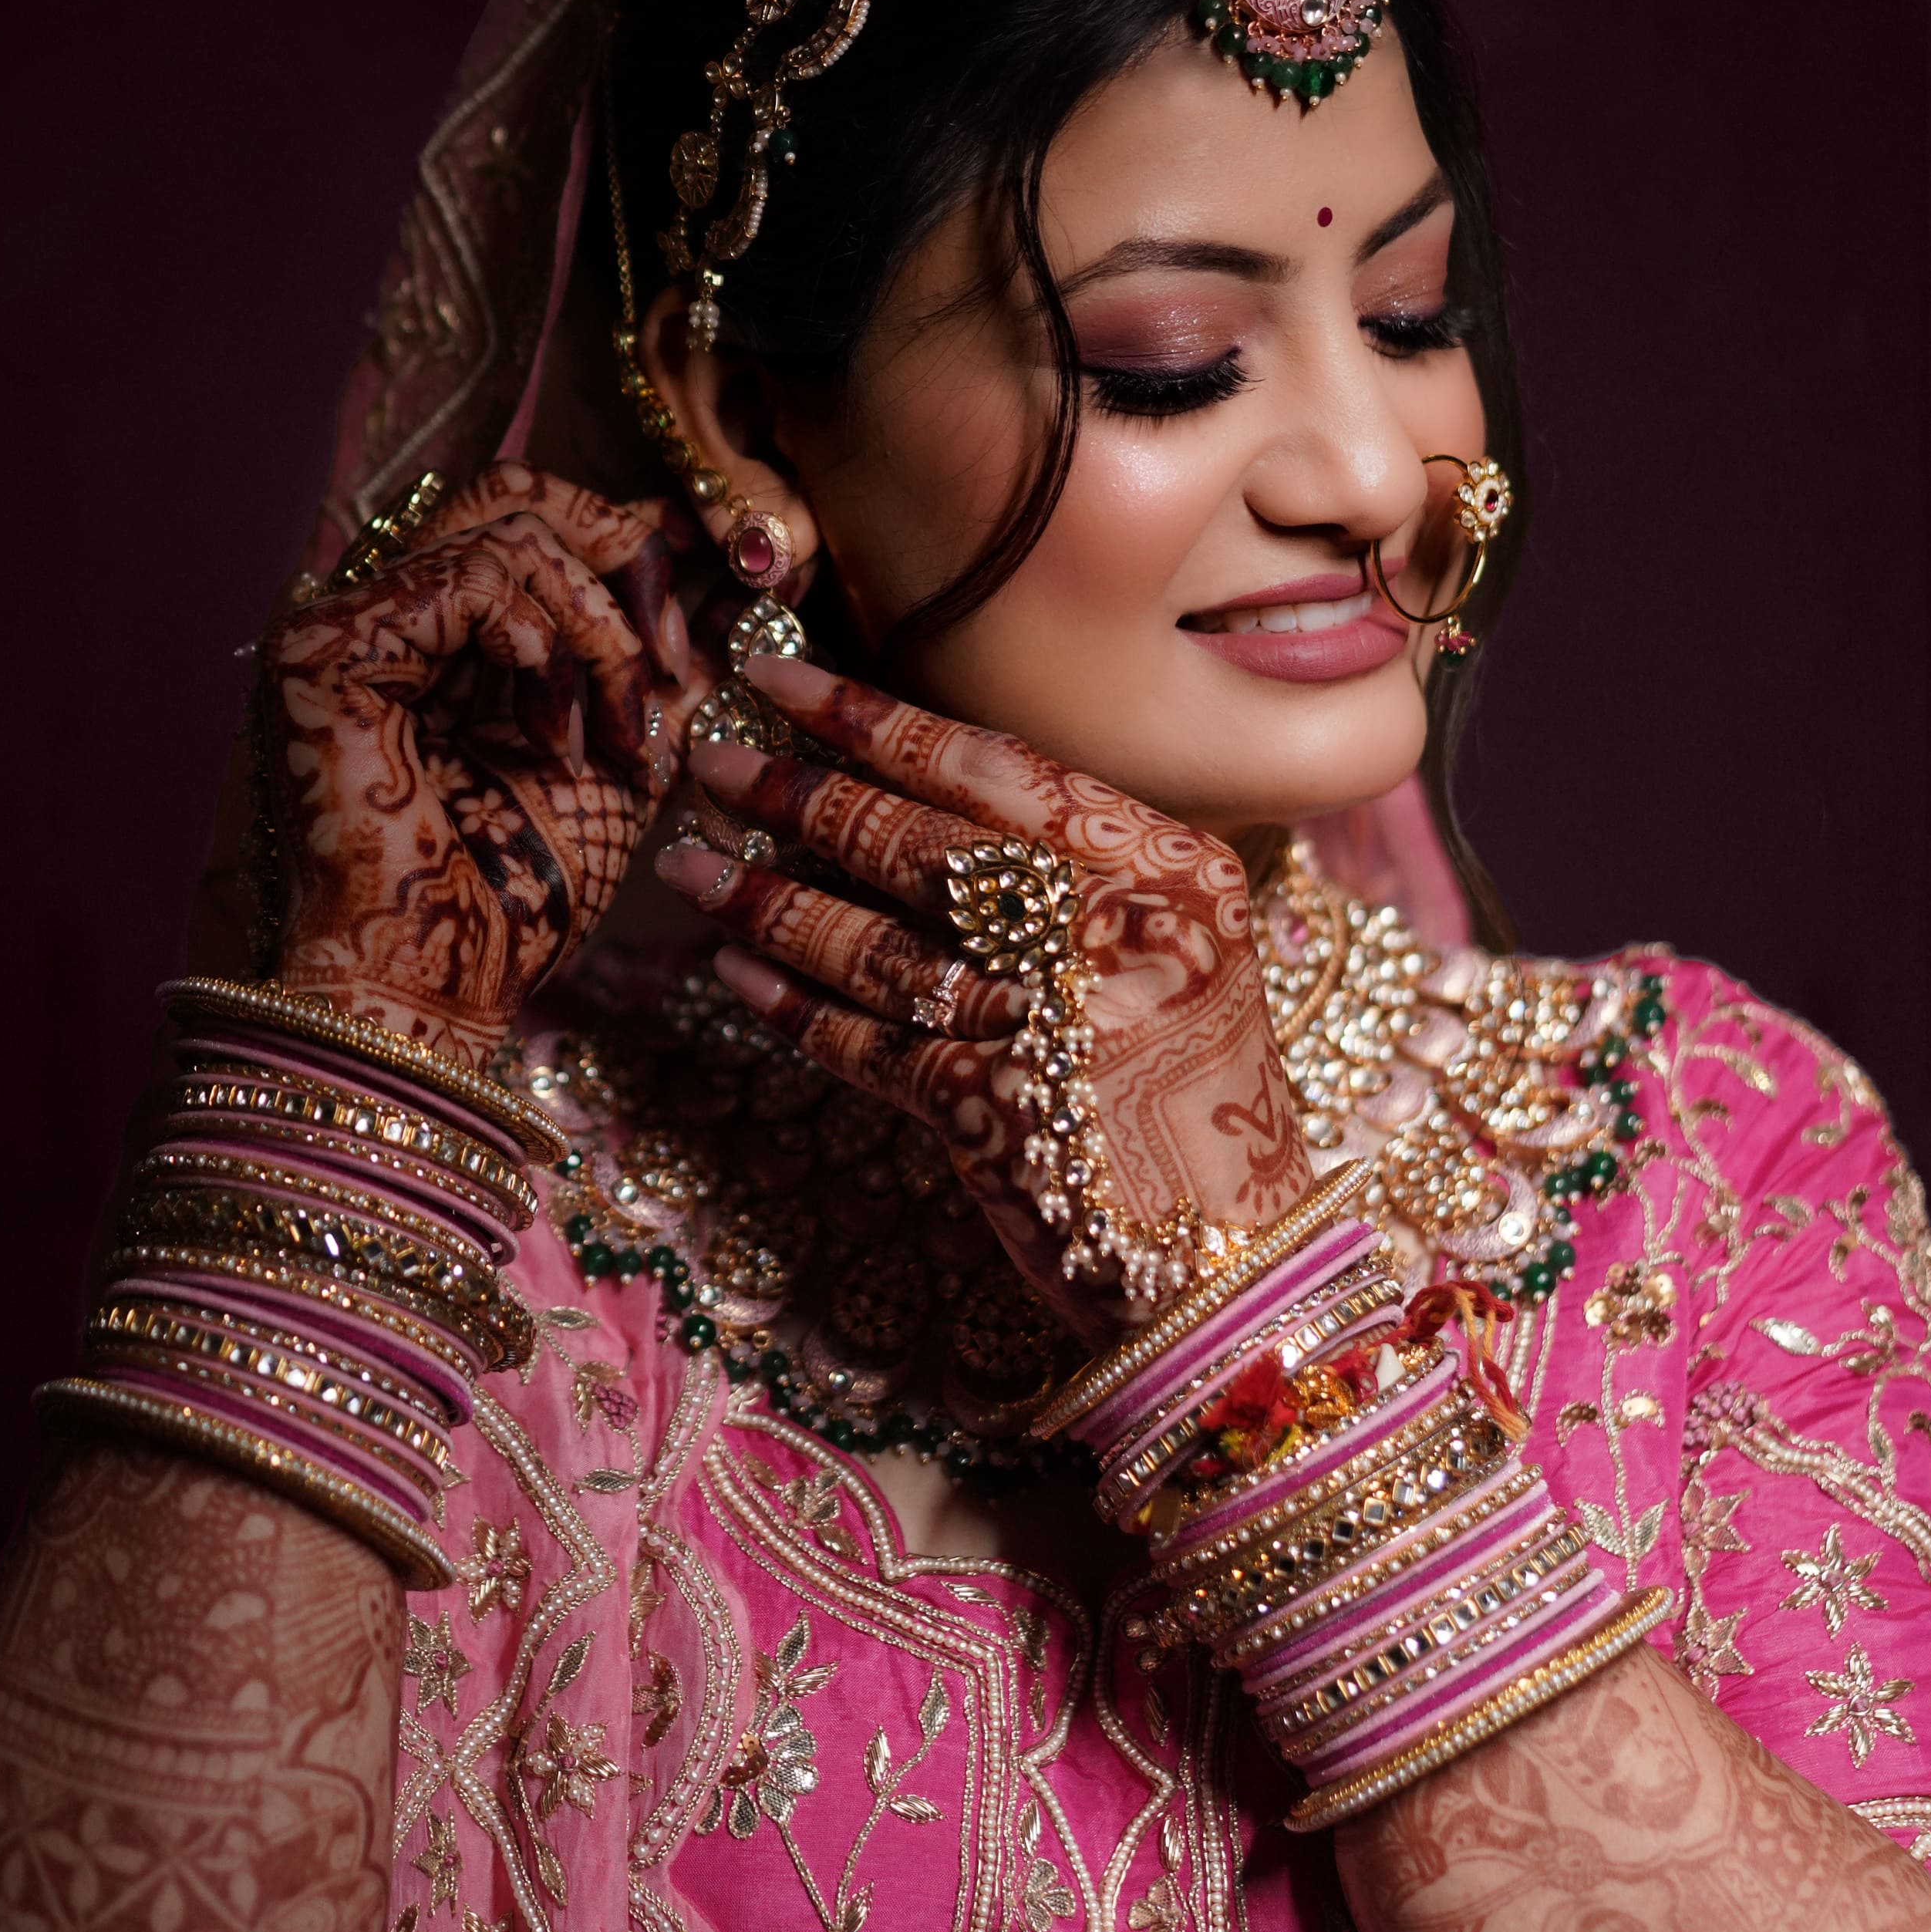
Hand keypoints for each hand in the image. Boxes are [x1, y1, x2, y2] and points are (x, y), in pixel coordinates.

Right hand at [266, 465, 698, 1055]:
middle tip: (664, 661)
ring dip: (595, 632)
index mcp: (429, 633)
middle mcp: (375, 614)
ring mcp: (342, 625)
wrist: (445, 984)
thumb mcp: (617, 751)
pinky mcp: (325, 650)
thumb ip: (647, 659)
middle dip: (618, 558)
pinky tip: (549, 727)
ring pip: (505, 531)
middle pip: (510, 491)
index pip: (521, 514)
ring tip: (609, 739)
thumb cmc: (518, 896)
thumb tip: (713, 565)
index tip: (685, 617)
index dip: (618, 539)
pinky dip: (542, 640)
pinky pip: (471, 577)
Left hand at [651, 647, 1310, 1312]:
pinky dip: (791, 1007)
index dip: (871, 717)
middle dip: (796, 796)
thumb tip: (905, 798)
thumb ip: (1076, 876)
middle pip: (918, 844)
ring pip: (873, 941)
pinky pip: (863, 1043)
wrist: (1238, 1254)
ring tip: (692, 866)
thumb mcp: (1178, 947)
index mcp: (1167, 866)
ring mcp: (1051, 1023)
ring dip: (766, 900)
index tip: (777, 677)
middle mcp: (1113, 931)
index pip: (992, 765)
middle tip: (709, 762)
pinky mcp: (992, 1115)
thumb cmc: (1198, 1091)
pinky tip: (733, 973)